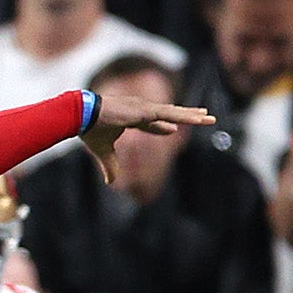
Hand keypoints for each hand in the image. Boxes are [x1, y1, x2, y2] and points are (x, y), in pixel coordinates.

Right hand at [79, 91, 215, 180]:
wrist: (82, 115)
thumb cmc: (90, 129)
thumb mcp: (103, 151)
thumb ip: (111, 166)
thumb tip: (111, 183)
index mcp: (131, 117)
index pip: (151, 122)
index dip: (162, 127)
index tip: (173, 130)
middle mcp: (140, 110)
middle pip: (168, 114)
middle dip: (185, 117)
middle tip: (202, 117)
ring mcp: (145, 108)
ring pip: (174, 113)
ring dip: (193, 116)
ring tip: (209, 117)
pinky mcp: (147, 110)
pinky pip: (171, 114)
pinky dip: (186, 116)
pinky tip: (200, 118)